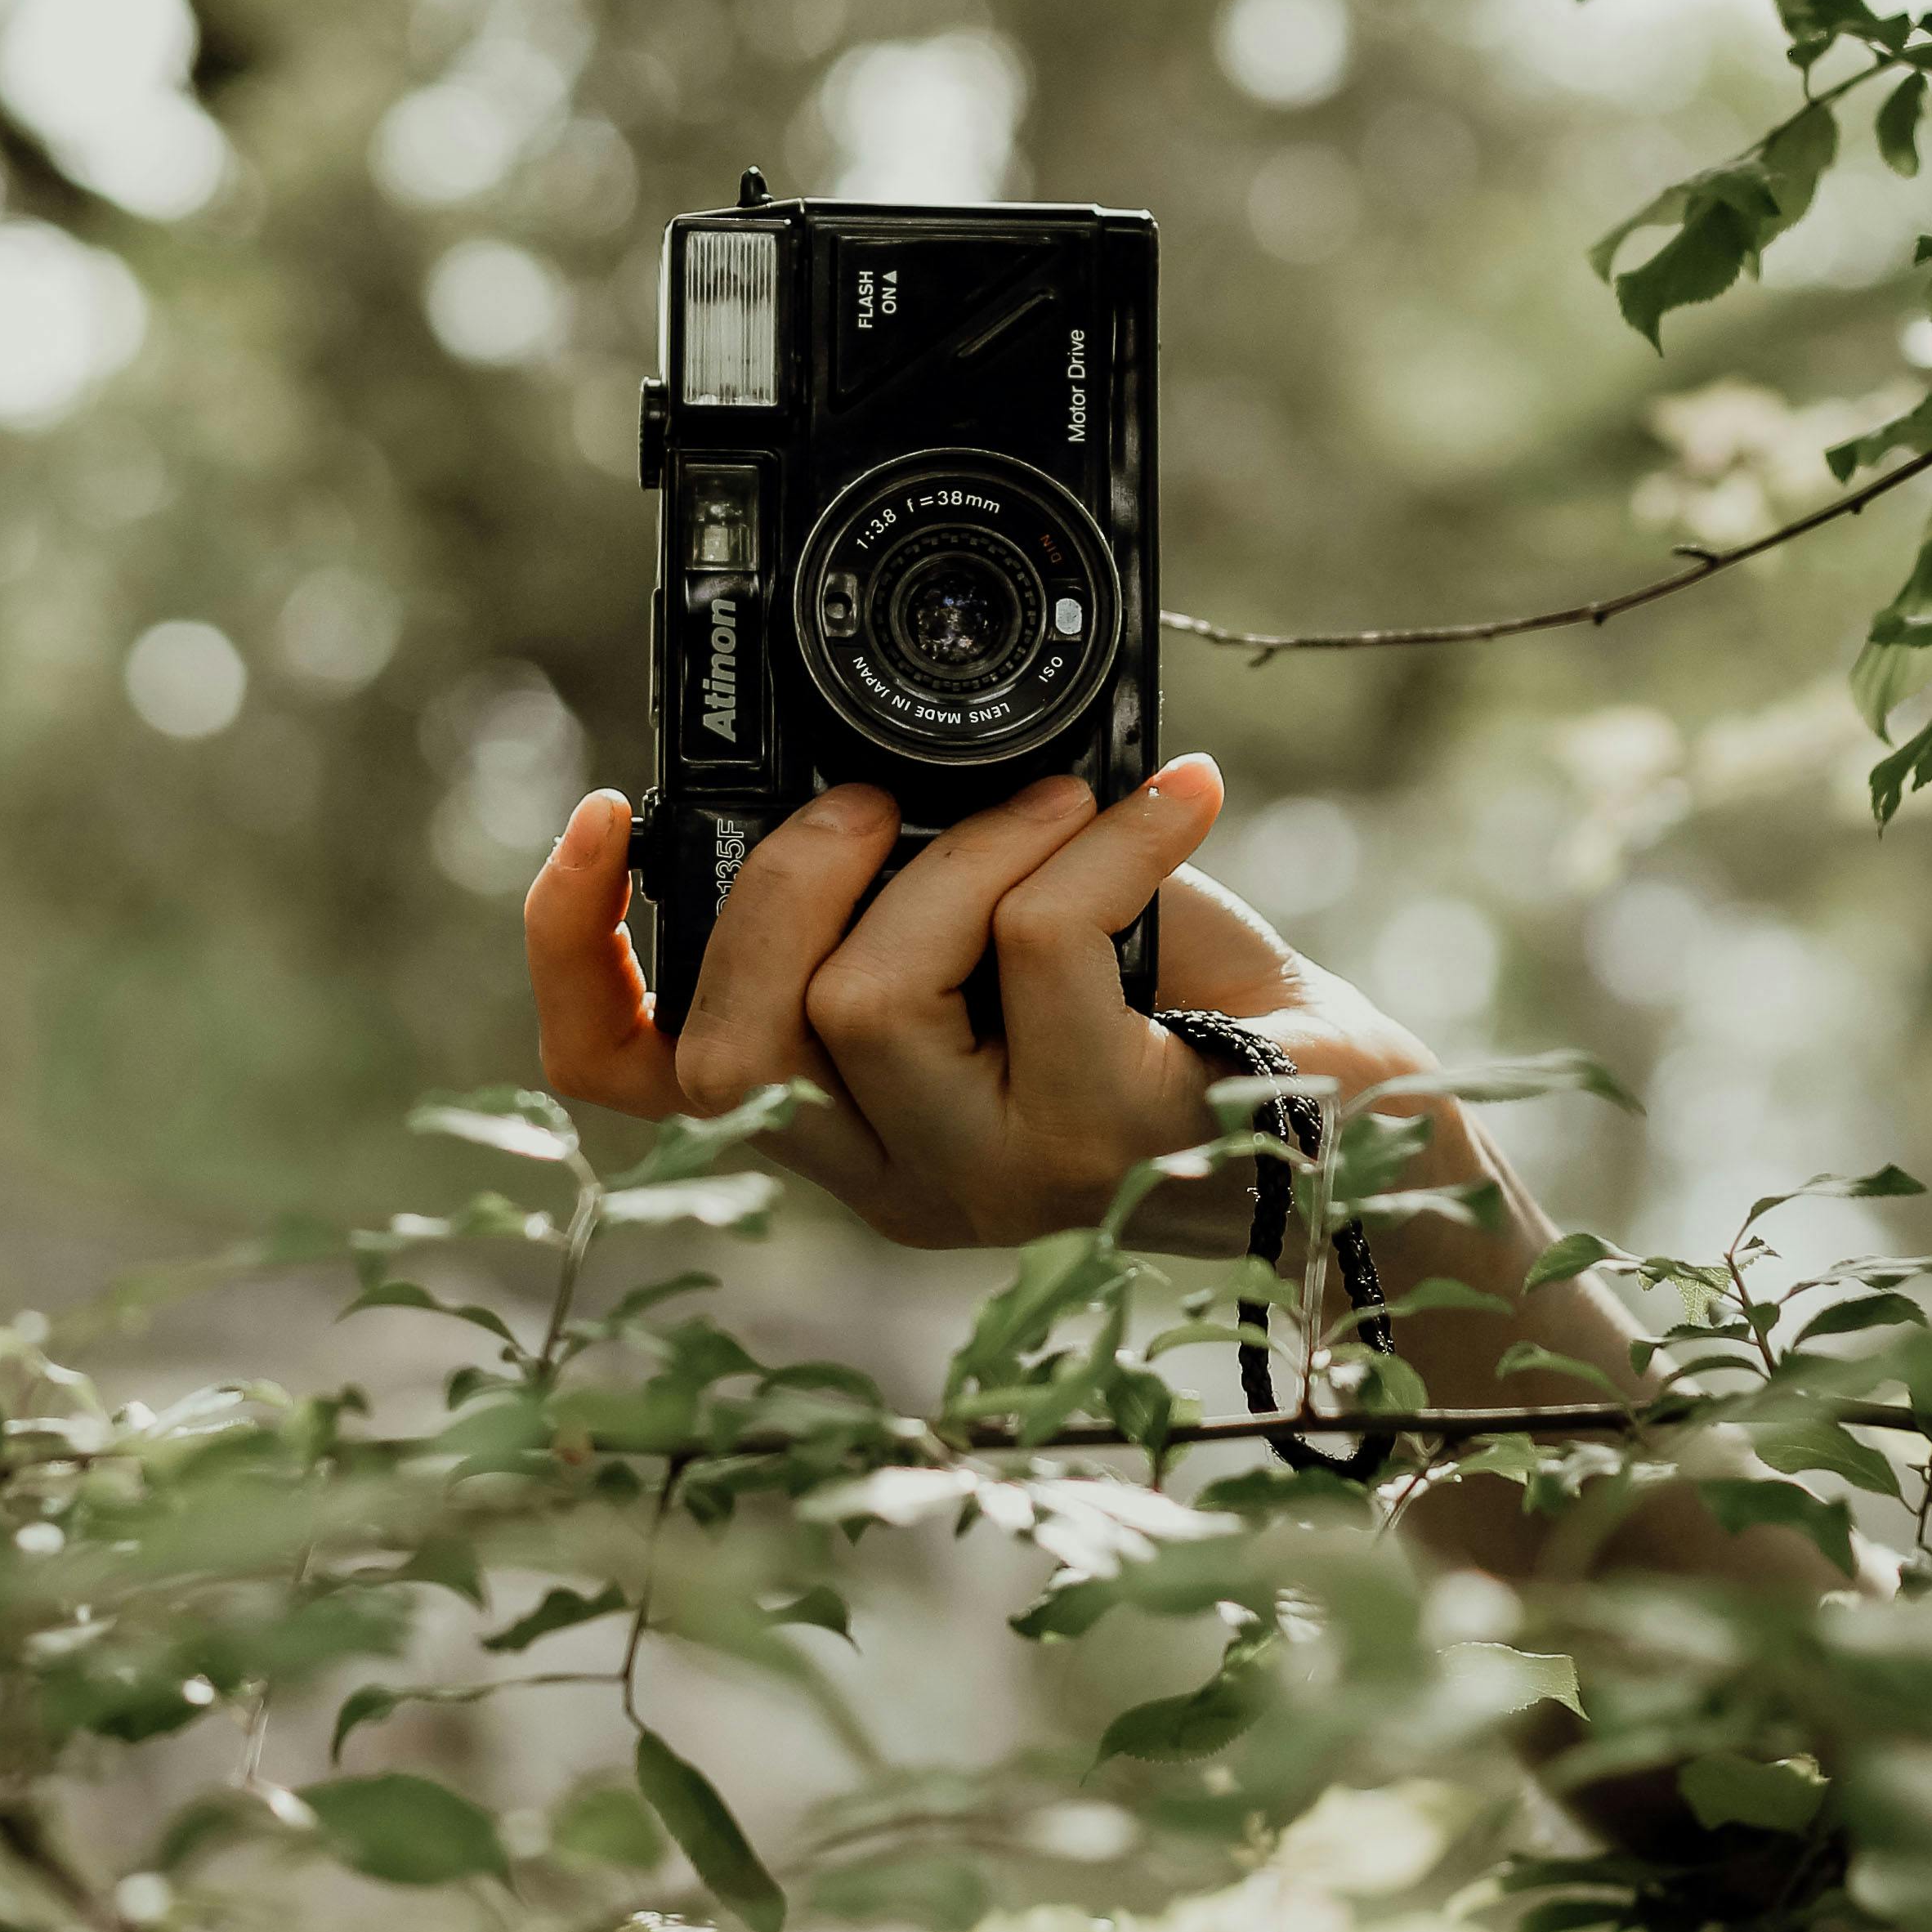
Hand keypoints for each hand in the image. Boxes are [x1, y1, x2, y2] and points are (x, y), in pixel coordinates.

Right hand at [523, 758, 1435, 1248]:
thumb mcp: (1005, 938)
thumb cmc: (1179, 1007)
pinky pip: (1043, 949)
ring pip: (868, 1001)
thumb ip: (902, 885)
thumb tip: (839, 752)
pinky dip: (1103, 836)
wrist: (1357, 1114)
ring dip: (963, 853)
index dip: (574, 961)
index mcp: (844, 1125)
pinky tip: (1173, 800)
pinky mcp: (1103, 1144)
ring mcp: (992, 1179)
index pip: (631, 1086)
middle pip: (730, 1050)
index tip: (601, 817)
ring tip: (1062, 800)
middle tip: (880, 798)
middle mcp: (894, 1176)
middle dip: (789, 880)